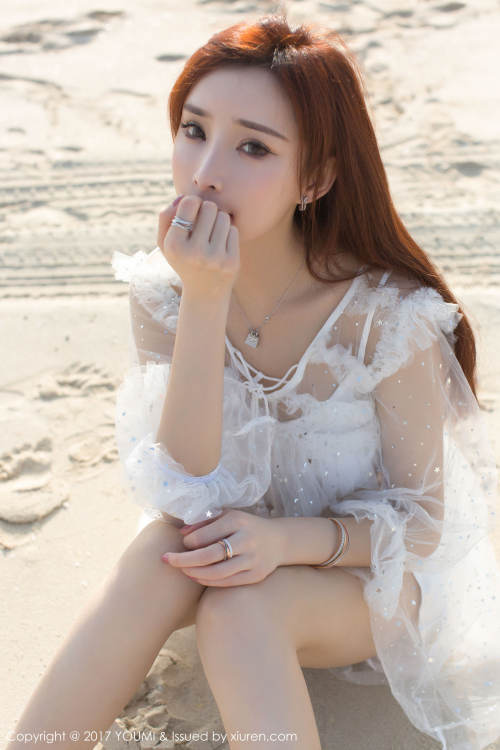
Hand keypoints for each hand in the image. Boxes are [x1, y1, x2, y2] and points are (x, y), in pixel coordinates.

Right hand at [157, 194, 239, 298]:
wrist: (204, 294)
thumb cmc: (183, 262)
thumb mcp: (165, 243)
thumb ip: (165, 217)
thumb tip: (183, 197)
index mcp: (174, 245)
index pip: (189, 203)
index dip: (192, 202)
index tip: (192, 211)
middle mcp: (194, 252)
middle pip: (209, 207)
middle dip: (207, 210)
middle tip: (204, 222)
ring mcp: (215, 258)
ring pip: (224, 217)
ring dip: (219, 220)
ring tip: (212, 233)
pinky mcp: (231, 262)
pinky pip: (234, 231)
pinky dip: (228, 234)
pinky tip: (221, 245)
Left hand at [161, 509, 283, 586]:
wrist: (278, 540)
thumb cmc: (245, 526)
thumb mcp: (228, 516)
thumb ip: (205, 522)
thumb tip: (182, 533)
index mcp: (238, 521)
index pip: (206, 535)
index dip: (188, 542)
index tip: (180, 544)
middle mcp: (247, 540)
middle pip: (209, 555)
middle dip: (184, 559)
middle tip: (166, 560)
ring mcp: (253, 560)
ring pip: (217, 572)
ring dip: (194, 572)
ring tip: (181, 569)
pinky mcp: (255, 575)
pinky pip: (227, 582)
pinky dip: (208, 581)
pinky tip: (196, 576)